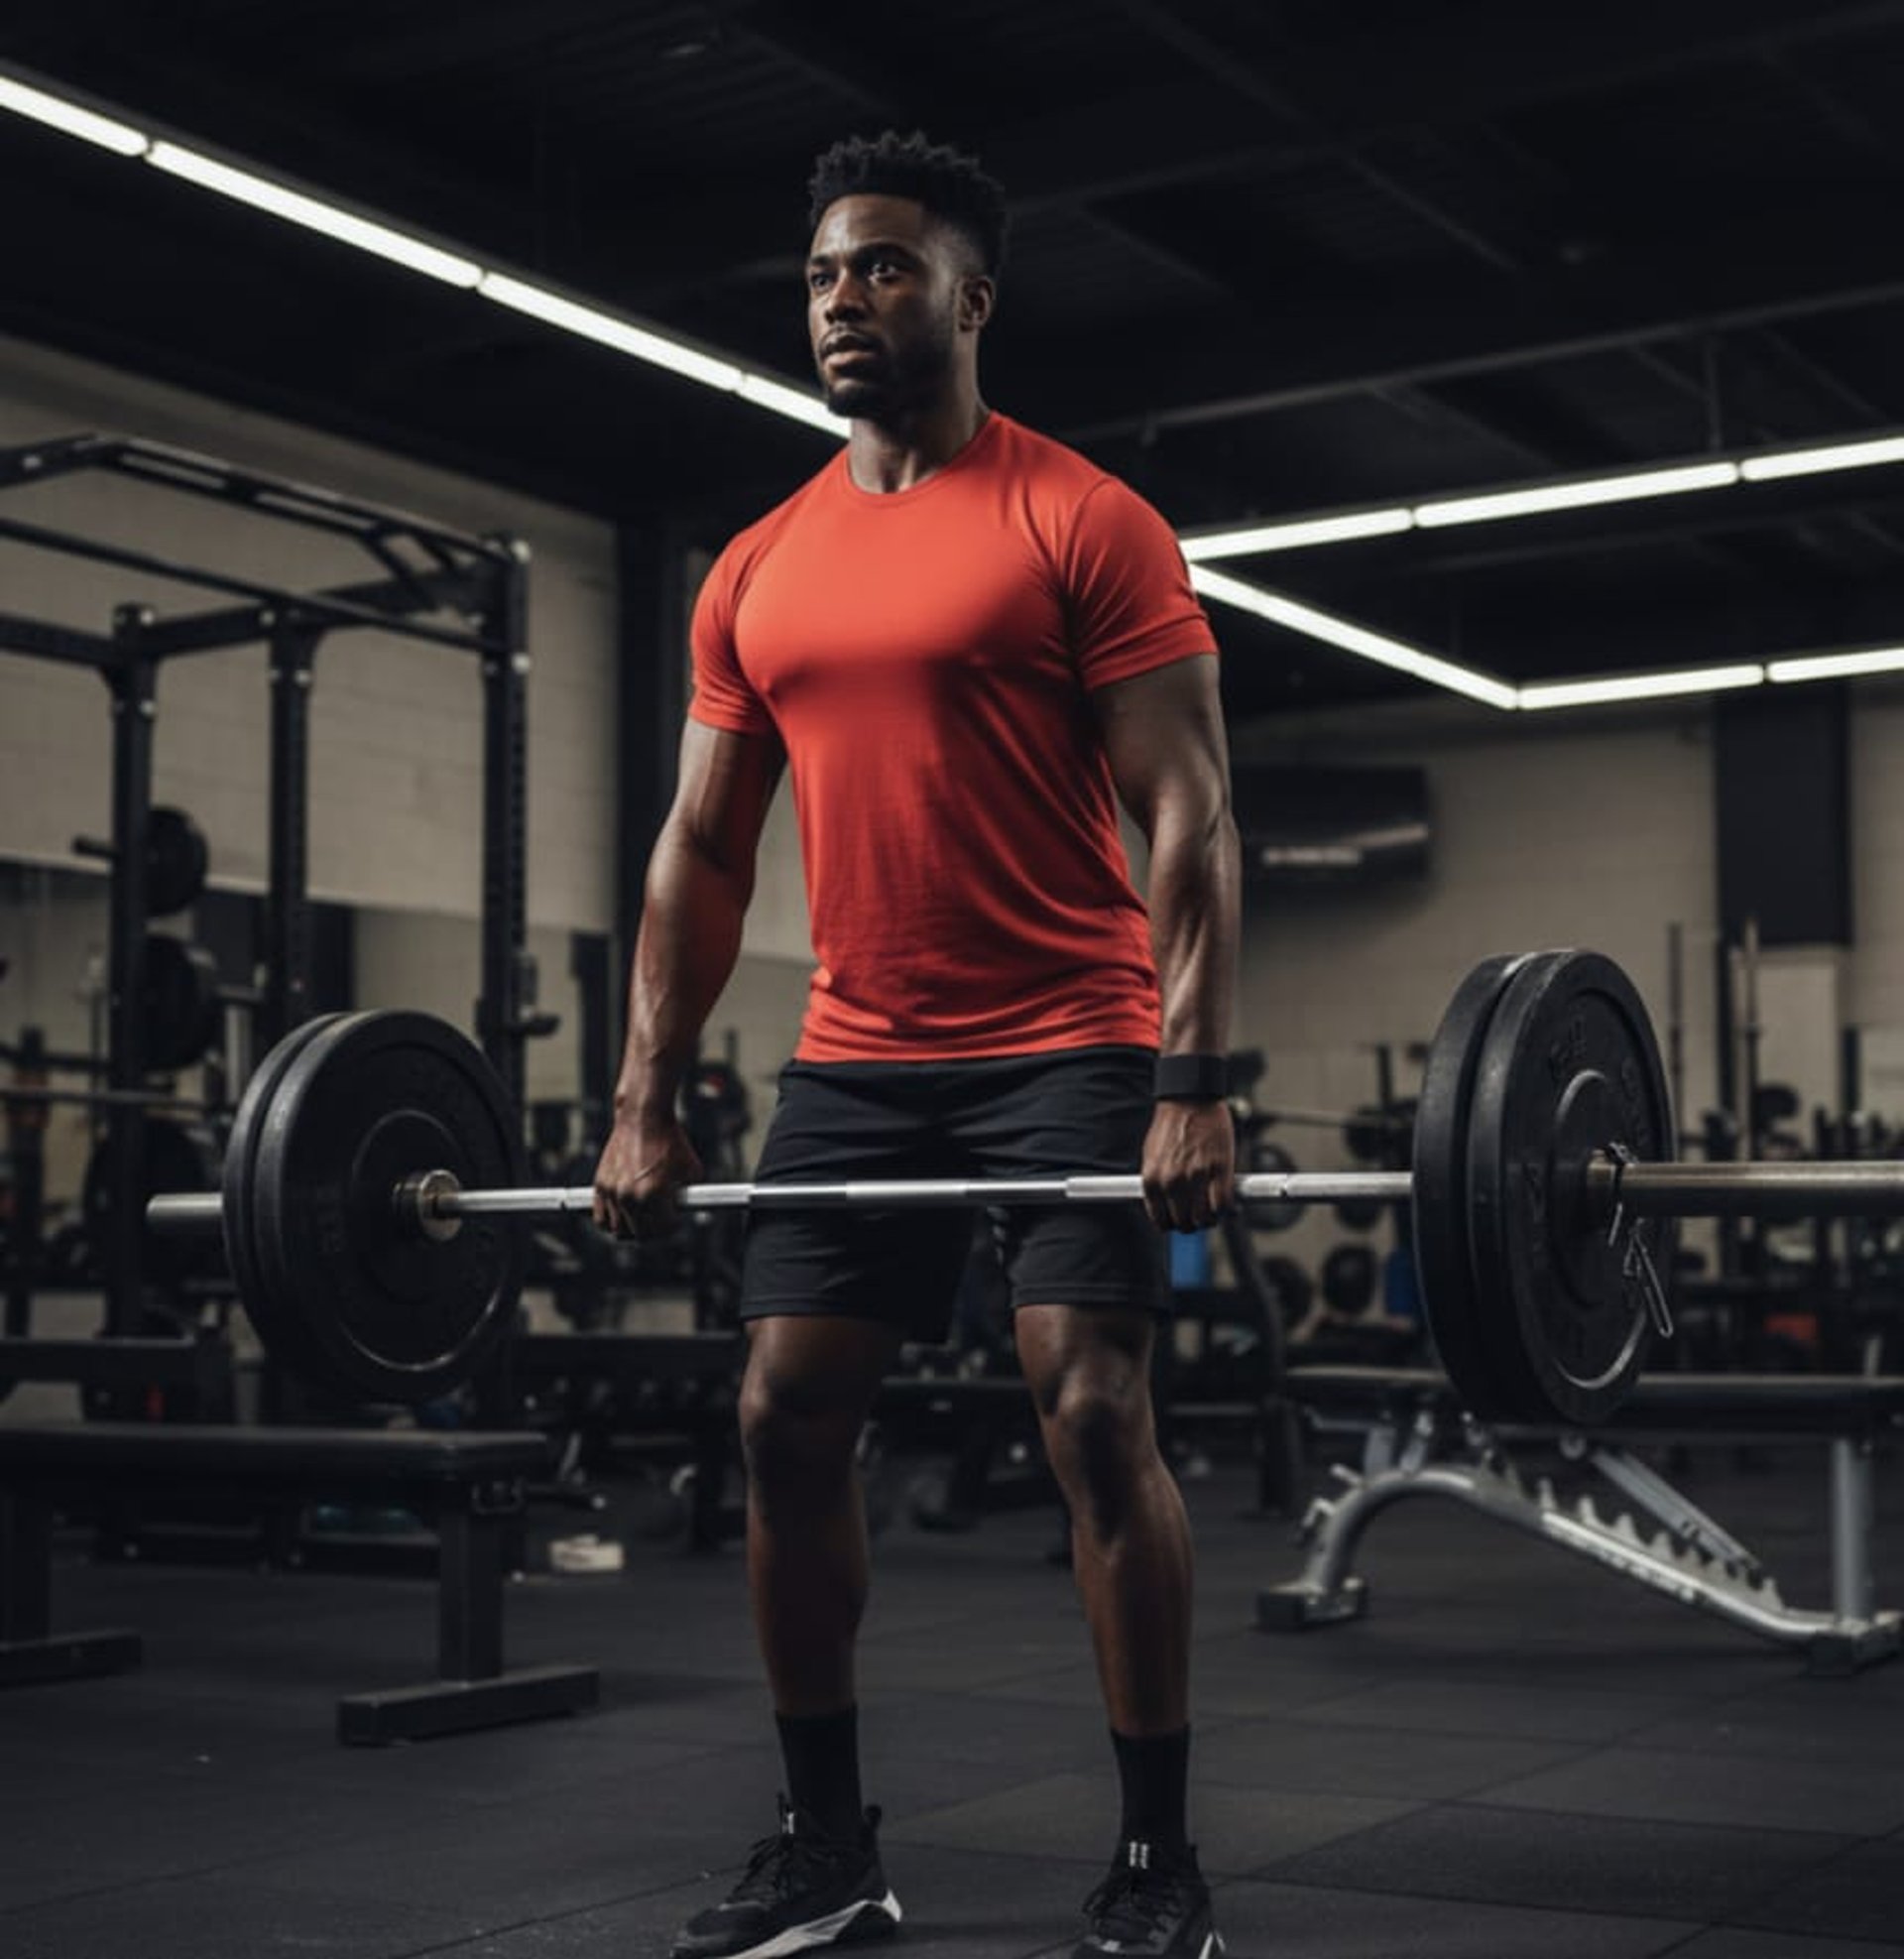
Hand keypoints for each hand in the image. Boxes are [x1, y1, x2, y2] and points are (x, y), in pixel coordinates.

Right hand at [592, 1110, 703, 1238]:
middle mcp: (629, 1196)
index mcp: (653, 1195)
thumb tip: (684, 1216)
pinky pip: (601, 1218)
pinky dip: (611, 1221)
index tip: (676, 1219)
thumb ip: (687, 1198)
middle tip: (661, 1221)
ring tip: (643, 1217)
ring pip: (618, 1230)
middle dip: (653, 1231)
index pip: (662, 1230)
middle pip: (639, 1235)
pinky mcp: (600, 1185)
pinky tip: (624, 1213)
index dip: (672, 1227)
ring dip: (631, 1228)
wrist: (643, 1117)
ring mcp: (612, 1192)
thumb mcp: (692, 1171)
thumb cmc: (671, 1142)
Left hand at [1140, 1099, 1235, 1232]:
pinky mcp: (1219, 1170)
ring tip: (1215, 1209)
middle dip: (1194, 1222)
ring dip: (1212, 1218)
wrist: (1189, 1099)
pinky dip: (1228, 1209)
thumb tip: (1164, 1205)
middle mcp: (1171, 1182)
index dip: (1173, 1223)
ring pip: (1205, 1218)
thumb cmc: (1172, 1124)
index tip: (1181, 1220)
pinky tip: (1230, 1205)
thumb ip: (1158, 1182)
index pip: (1161, 1221)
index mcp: (1151, 1180)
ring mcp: (1195, 1177)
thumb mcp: (1152, 1156)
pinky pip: (1224, 1205)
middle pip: (1185, 1223)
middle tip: (1201, 1213)